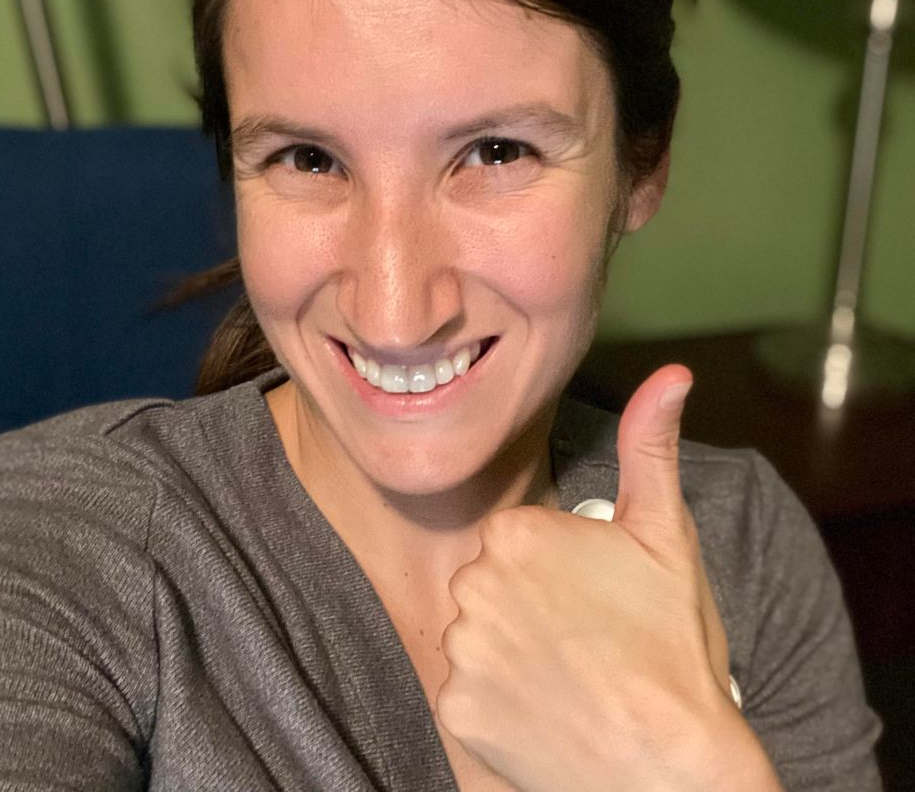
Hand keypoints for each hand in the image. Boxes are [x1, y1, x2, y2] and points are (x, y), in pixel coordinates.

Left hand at [436, 365, 781, 791]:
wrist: (670, 765)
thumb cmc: (672, 647)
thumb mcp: (667, 535)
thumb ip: (652, 447)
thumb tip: (672, 375)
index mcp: (516, 533)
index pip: (517, 542)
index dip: (557, 572)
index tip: (591, 600)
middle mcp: (474, 582)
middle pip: (490, 584)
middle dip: (527, 606)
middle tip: (583, 640)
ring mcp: (461, 648)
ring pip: (476, 635)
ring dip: (509, 652)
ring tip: (566, 676)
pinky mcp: (456, 708)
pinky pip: (466, 692)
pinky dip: (495, 701)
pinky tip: (541, 709)